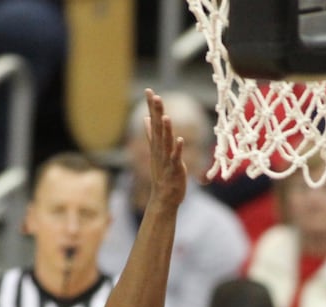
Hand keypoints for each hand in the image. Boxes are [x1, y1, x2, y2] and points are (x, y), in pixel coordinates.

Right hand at [142, 89, 187, 210]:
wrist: (163, 197)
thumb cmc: (162, 174)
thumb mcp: (156, 151)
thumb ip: (151, 134)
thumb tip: (146, 119)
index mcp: (157, 144)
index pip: (154, 121)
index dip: (152, 107)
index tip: (149, 90)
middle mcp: (160, 150)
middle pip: (158, 128)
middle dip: (156, 112)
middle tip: (154, 96)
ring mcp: (166, 159)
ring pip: (165, 142)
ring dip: (166, 129)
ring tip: (165, 116)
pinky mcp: (174, 169)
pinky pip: (176, 158)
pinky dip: (177, 149)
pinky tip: (179, 139)